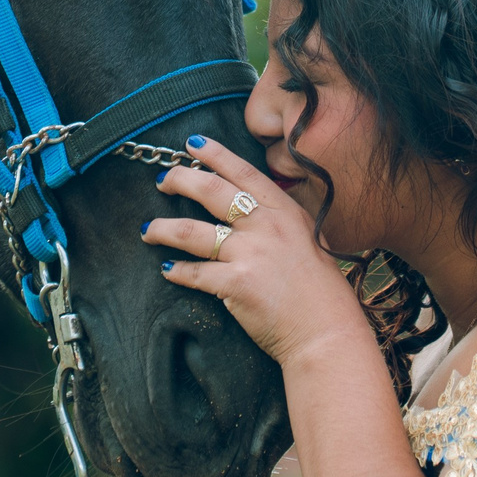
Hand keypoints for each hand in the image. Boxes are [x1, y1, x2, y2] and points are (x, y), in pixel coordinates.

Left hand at [141, 136, 363, 366]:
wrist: (327, 331)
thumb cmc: (320, 290)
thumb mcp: (307, 239)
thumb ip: (280, 220)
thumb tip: (250, 208)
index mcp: (284, 211)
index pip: (243, 173)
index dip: (215, 155)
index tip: (192, 144)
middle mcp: (265, 226)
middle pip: (211, 191)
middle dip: (180, 181)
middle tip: (163, 182)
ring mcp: (250, 253)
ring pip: (191, 232)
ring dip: (163, 229)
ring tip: (149, 230)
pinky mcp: (236, 283)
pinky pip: (195, 272)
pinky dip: (177, 271)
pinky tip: (167, 269)